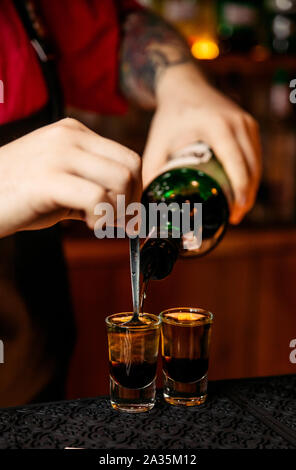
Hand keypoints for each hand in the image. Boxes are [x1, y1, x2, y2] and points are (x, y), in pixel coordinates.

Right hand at [0, 118, 141, 236]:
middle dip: (133, 201)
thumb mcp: (61, 180)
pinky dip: (102, 217)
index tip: (130, 212)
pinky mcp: (48, 178)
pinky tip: (88, 224)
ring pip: (119, 180)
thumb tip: (131, 211)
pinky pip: (97, 198)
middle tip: (119, 221)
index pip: (128, 157)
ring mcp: (58, 154)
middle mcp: (70, 137)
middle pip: (130, 167)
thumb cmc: (20, 194)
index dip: (136, 189)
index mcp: (74, 133)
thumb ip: (94, 186)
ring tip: (98, 222)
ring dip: (118, 210)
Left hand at [143, 63, 261, 223]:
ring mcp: (246, 122)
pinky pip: (255, 155)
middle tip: (234, 218)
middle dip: (246, 196)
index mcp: (216, 127)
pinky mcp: (250, 124)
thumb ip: (151, 171)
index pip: (236, 165)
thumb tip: (148, 201)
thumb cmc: (169, 117)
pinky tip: (243, 190)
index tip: (234, 213)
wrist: (184, 86)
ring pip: (257, 163)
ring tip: (238, 209)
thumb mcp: (157, 142)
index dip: (239, 192)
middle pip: (251, 168)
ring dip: (251, 188)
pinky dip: (252, 174)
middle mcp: (237, 123)